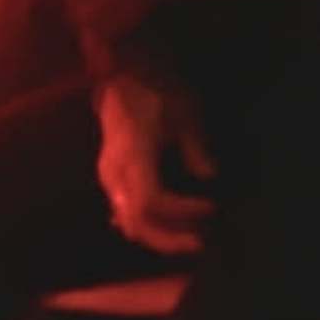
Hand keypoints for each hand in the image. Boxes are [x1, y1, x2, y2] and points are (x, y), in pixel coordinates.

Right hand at [91, 69, 215, 254]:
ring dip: (159, 235)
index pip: (151, 202)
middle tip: (199, 243)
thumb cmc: (156, 89)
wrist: (123, 77)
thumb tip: (209, 175)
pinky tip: (168, 228)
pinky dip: (147, 225)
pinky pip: (124, 212)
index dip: (181, 211)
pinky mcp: (111, 178)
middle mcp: (115, 174)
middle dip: (168, 239)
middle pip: (135, 223)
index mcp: (133, 157)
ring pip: (128, 222)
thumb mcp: (185, 112)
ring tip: (190, 236)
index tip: (210, 206)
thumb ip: (195, 147)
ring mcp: (109, 178)